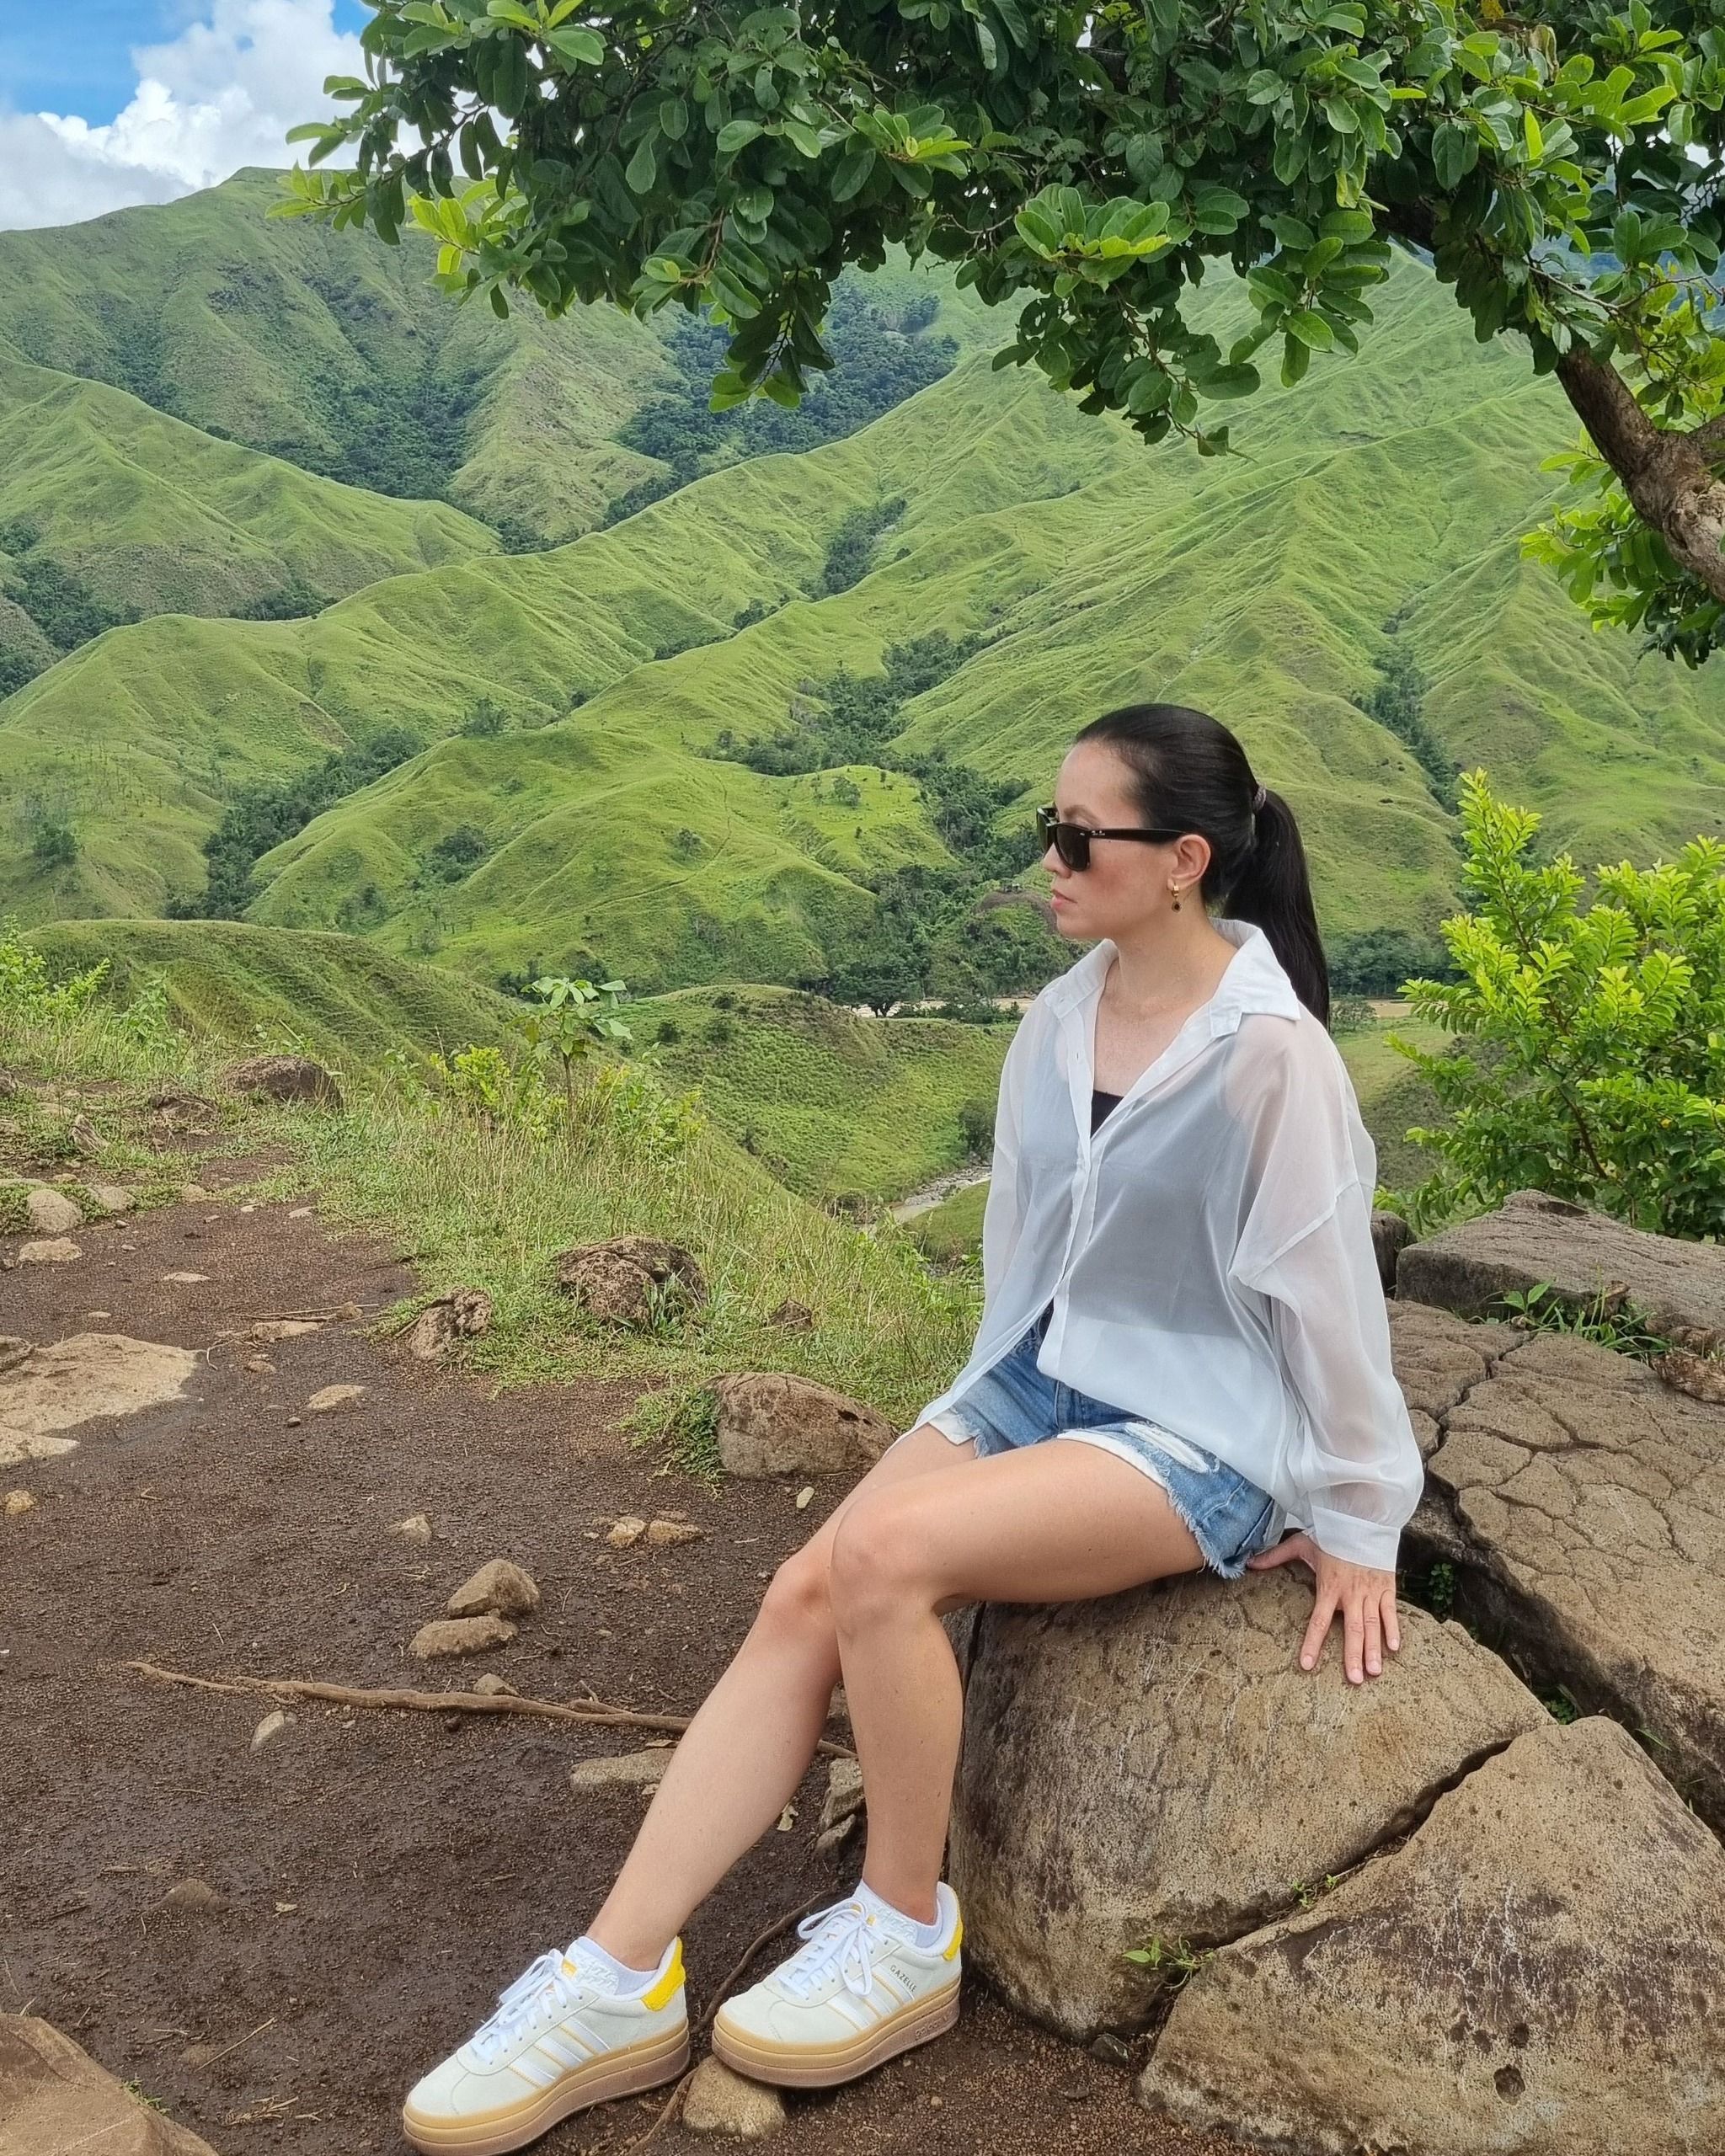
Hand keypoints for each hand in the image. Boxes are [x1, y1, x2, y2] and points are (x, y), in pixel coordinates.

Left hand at [1244, 1531, 1400, 1683]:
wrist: (1361, 1517)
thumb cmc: (1330, 1533)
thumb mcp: (1300, 1544)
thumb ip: (1275, 1556)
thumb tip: (1249, 1563)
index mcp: (1328, 1586)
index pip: (1318, 1621)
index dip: (1312, 1643)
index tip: (1307, 1665)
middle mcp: (1351, 1592)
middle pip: (1352, 1629)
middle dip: (1353, 1656)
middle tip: (1355, 1680)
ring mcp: (1370, 1590)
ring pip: (1373, 1624)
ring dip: (1374, 1649)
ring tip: (1375, 1671)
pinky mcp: (1386, 1586)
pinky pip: (1391, 1611)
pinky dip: (1394, 1629)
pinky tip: (1394, 1648)